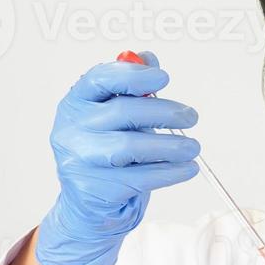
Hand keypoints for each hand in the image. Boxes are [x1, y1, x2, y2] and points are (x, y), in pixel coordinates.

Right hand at [35, 51, 200, 264]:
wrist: (89, 205)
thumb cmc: (108, 155)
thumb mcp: (117, 118)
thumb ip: (131, 88)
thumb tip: (149, 58)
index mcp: (75, 102)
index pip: (100, 78)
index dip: (134, 75)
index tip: (164, 78)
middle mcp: (71, 129)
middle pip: (122, 112)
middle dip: (164, 112)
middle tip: (191, 116)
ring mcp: (79, 161)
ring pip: (130, 147)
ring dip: (170, 146)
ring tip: (193, 147)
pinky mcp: (94, 190)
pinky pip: (140, 178)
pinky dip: (170, 172)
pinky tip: (187, 169)